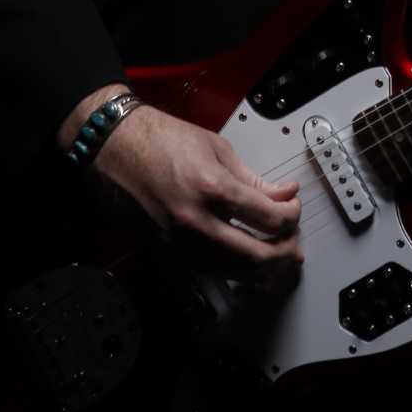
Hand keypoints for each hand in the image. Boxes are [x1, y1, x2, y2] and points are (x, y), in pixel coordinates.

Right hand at [95, 105, 303, 293]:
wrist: (116, 148)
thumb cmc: (161, 140)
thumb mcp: (217, 149)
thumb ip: (253, 178)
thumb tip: (283, 193)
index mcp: (212, 188)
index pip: (268, 218)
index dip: (290, 215)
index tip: (292, 207)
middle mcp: (196, 221)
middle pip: (256, 255)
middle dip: (283, 252)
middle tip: (294, 244)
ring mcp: (181, 240)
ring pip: (234, 271)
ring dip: (263, 268)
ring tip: (278, 256)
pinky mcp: (170, 249)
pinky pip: (211, 269)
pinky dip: (236, 269)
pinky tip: (247, 260)